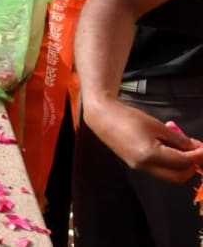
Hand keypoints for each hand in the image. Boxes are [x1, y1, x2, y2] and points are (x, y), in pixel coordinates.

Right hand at [84, 98, 202, 182]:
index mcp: (150, 154)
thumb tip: (195, 148)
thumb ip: (177, 139)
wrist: (102, 117)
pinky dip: (169, 164)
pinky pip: (158, 170)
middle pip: (178, 177)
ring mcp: (139, 167)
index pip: (183, 161)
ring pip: (168, 175)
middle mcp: (145, 166)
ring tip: (184, 148)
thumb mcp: (157, 125)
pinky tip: (170, 149)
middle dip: (191, 167)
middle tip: (198, 153)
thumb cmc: (128, 117)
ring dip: (181, 166)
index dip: (198, 155)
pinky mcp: (135, 165)